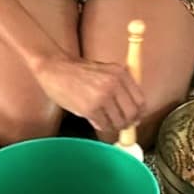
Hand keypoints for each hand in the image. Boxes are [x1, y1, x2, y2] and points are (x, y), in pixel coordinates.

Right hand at [30, 52, 145, 135]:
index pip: (140, 100)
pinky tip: (96, 121)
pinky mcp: (90, 108)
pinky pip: (103, 124)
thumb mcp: (105, 71)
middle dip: (128, 123)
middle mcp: (114, 84)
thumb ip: (120, 87)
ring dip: (114, 126)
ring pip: (118, 121)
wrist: (54, 67)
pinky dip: (102, 126)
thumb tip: (132, 111)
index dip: (139, 112)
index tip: (135, 118)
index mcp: (120, 73)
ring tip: (107, 123)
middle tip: (123, 125)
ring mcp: (102, 97)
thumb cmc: (77, 70)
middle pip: (132, 113)